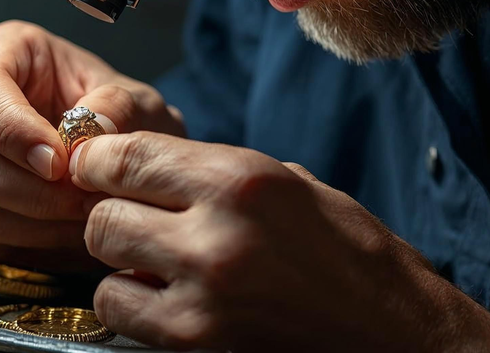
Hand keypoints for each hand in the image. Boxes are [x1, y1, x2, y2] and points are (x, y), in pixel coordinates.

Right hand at [0, 20, 184, 271]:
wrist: (123, 156)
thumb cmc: (122, 116)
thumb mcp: (136, 101)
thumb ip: (118, 108)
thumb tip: (87, 133)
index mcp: (3, 53)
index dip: (11, 131)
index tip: (58, 163)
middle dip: (29, 191)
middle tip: (85, 202)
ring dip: (32, 223)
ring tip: (84, 219)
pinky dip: (26, 244)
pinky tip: (67, 234)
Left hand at [70, 133, 489, 350]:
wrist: (397, 336)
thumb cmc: (353, 257)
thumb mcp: (292, 186)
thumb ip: (213, 172)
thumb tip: (146, 163)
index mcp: (243, 180)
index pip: (128, 156)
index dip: (97, 159)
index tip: (92, 164)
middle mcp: (216, 235)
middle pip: (104, 214)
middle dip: (111, 212)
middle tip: (133, 218)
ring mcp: (203, 298)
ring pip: (104, 265)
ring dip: (119, 263)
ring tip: (155, 262)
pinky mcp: (195, 345)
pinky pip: (122, 315)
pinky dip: (132, 306)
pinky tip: (167, 298)